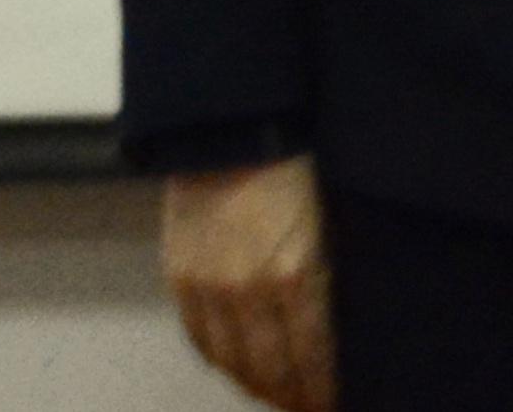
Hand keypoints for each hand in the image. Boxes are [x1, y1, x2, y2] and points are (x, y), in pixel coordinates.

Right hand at [161, 154, 333, 410]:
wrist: (229, 129)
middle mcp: (249, 291)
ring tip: (273, 396)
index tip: (332, 405)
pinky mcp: (179, 278)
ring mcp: (209, 288)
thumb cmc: (295, 164)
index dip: (321, 389)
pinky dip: (219, 360)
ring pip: (231, 362)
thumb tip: (329, 324)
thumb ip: (324, 273)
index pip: (311, 354)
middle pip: (270, 368)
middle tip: (306, 408)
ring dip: (255, 385)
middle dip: (291, 396)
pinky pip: (199, 338)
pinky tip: (235, 367)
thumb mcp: (326, 219)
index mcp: (295, 272)